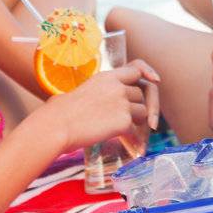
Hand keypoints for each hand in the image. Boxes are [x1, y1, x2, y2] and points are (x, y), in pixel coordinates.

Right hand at [40, 59, 160, 151]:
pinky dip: (133, 136)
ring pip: (142, 111)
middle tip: (141, 119)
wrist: (57, 126)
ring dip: (136, 120)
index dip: (148, 74)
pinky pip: (136, 128)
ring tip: (119, 130)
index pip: (136, 69)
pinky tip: (126, 142)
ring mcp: (122, 102)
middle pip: (140, 94)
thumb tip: (98, 104)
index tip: (155, 80)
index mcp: (106, 76)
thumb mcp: (81, 92)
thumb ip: (98, 93)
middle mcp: (117, 86)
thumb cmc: (60, 113)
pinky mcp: (124, 120)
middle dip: (138, 106)